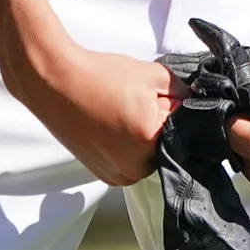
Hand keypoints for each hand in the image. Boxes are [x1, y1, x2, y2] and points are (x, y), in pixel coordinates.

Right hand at [15, 43, 174, 186]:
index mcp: (149, 140)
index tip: (158, 97)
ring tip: (121, 113)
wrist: (54, 83)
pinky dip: (127, 148)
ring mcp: (118, 175)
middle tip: (136, 103)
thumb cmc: (98, 76)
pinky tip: (112, 126)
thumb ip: (181, 90)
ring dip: (143, 139)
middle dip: (159, 125)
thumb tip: (195, 101)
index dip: (173, 109)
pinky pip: (129, 164)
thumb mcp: (150, 73)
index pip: (184, 128)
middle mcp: (135, 166)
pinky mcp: (105, 176)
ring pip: (148, 157)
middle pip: (167, 146)